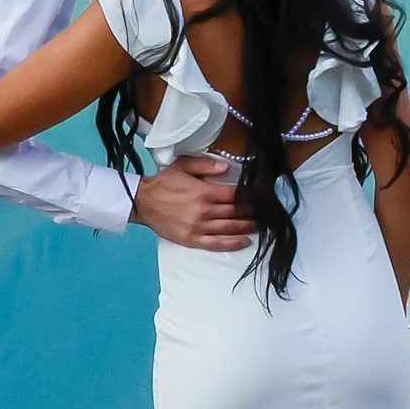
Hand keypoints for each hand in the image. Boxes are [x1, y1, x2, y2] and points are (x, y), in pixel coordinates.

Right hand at [131, 152, 252, 250]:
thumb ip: (205, 165)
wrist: (143, 202)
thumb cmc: (164, 182)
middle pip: (235, 212)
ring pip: (230, 228)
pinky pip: (217, 243)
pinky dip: (233, 242)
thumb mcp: (182, 165)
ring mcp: (199, 227)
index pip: (234, 194)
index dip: (250, 195)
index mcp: (204, 192)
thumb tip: (227, 167)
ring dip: (247, 226)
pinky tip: (245, 240)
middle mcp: (204, 211)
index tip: (261, 195)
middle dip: (252, 211)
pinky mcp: (192, 239)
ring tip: (260, 224)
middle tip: (266, 211)